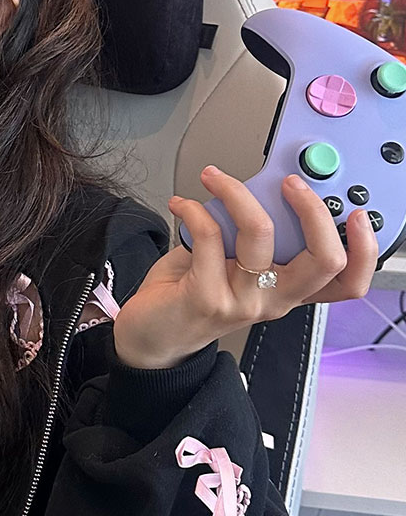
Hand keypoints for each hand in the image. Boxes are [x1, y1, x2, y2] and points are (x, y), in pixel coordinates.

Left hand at [112, 165, 379, 369]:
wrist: (150, 336)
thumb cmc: (190, 294)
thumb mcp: (235, 266)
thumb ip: (253, 238)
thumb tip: (263, 192)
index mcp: (287, 291)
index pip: (347, 283)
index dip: (364, 250)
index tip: (357, 214)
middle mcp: (273, 301)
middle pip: (324, 260)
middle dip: (313, 210)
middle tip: (288, 184)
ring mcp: (243, 302)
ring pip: (261, 233)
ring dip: (236, 193)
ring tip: (214, 179)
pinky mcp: (208, 297)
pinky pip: (210, 234)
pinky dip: (193, 208)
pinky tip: (182, 205)